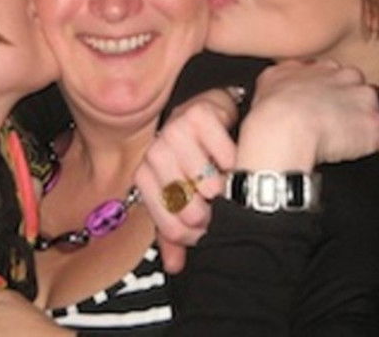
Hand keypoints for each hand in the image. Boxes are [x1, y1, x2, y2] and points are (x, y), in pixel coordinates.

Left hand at [135, 90, 236, 273]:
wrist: (213, 115)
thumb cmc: (198, 158)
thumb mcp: (185, 194)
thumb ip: (177, 229)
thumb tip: (174, 265)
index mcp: (147, 172)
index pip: (161, 214)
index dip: (182, 229)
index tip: (200, 229)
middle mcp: (155, 150)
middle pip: (179, 196)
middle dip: (201, 211)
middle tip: (216, 210)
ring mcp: (175, 128)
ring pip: (197, 172)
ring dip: (216, 184)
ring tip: (225, 187)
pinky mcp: (198, 112)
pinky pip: (217, 145)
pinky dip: (228, 157)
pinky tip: (231, 160)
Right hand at [237, 60, 378, 170]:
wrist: (282, 128)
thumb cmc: (271, 109)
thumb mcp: (269, 79)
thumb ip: (285, 73)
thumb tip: (284, 75)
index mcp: (323, 67)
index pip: (337, 75)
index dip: (331, 91)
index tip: (324, 103)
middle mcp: (347, 78)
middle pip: (359, 90)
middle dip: (351, 105)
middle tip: (335, 122)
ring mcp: (363, 101)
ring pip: (373, 113)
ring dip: (363, 126)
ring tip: (348, 143)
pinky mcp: (374, 127)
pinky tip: (366, 157)